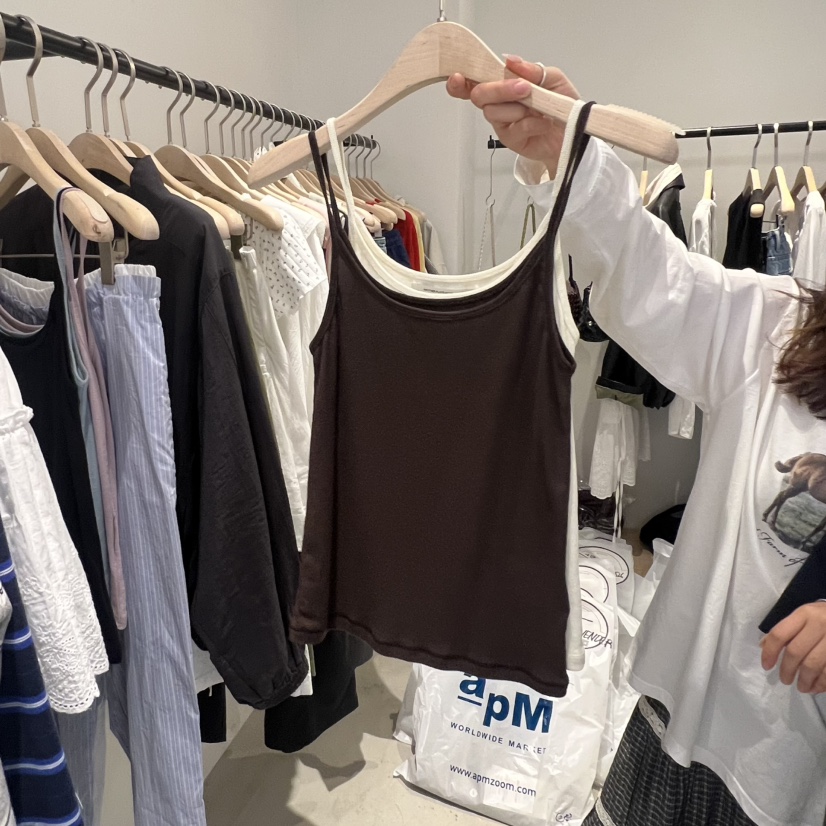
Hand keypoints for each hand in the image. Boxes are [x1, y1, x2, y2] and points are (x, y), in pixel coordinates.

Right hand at [446, 56, 578, 177]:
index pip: (475, 81)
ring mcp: (503, 122)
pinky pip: (514, 128)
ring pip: (494, 112)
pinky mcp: (510, 140)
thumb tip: (511, 61)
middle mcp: (499, 103)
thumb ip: (531, 70)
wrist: (573, 131)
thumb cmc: (561, 104)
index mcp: (504, 85)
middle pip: (480, 95)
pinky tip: (543, 122)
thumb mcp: (552, 78)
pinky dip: (532, 123)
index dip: (461, 81)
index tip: (458, 77)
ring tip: (539, 108)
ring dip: (518, 108)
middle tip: (523, 88)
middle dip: (500, 90)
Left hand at [761, 602, 825, 692]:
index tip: (766, 666)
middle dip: (787, 670)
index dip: (770, 652)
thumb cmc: (825, 617)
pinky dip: (821, 683)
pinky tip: (816, 687)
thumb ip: (787, 629)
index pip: (780, 634)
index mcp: (804, 614)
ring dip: (805, 681)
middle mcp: (819, 624)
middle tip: (785, 680)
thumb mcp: (806, 615)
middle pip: (795, 652)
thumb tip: (764, 646)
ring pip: (812, 665)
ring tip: (802, 687)